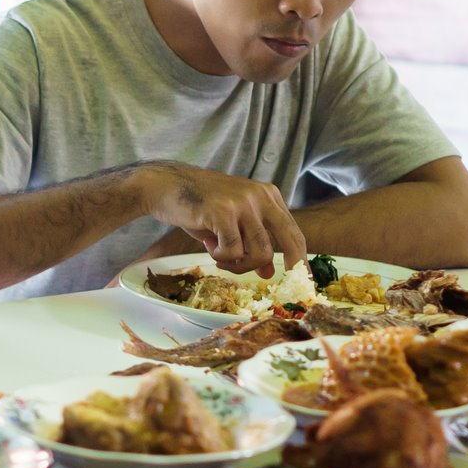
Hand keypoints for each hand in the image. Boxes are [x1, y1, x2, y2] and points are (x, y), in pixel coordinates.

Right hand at [133, 162, 304, 277]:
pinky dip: (221, 257)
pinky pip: (234, 251)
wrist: (165, 186)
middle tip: (274, 281)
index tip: (302, 278)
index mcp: (268, 196)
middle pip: (290, 241)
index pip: (294, 232)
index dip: (300, 258)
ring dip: (240, 264)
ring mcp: (243, 203)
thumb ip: (252, 243)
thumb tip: (269, 272)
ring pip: (260, 253)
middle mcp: (261, 197)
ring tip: (221, 257)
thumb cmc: (197, 205)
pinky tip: (209, 246)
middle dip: (288, 266)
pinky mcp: (223, 212)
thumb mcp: (231, 224)